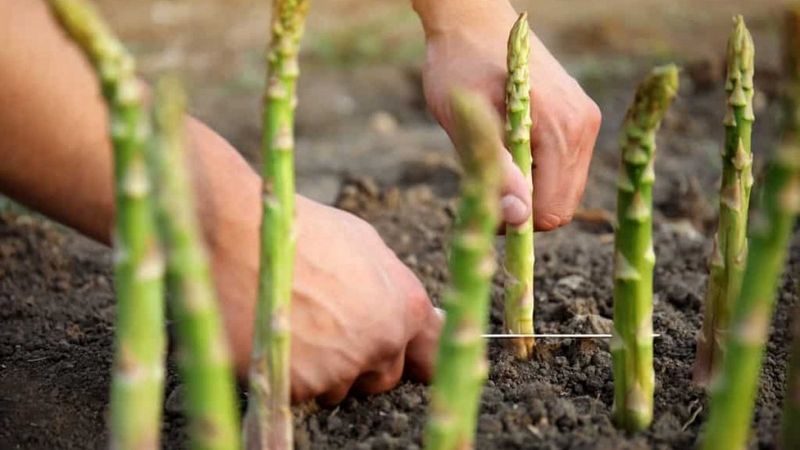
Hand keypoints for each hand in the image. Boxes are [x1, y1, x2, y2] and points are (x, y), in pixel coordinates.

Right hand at [208, 176, 441, 404]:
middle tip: (325, 326)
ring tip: (293, 322)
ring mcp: (342, 368)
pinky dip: (287, 374)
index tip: (399, 354)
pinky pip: (300, 393)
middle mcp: (383, 342)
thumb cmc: (300, 229)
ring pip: (339, 389)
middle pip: (384, 378)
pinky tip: (272, 333)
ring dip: (322, 370)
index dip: (411, 354)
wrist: (235, 232)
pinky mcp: (300, 386)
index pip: (433, 357)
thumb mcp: (364, 243)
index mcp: (406, 307)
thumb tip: (417, 314)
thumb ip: (394, 286)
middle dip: (361, 362)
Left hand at [418, 1, 601, 229]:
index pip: (552, 211)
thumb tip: (517, 218)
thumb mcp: (467, 121)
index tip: (483, 207)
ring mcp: (585, 121)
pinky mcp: (579, 118)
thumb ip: (495, 169)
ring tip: (495, 164)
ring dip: (530, 192)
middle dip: (524, 210)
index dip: (516, 223)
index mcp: (560, 128)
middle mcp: (583, 126)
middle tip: (484, 187)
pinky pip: (563, 169)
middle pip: (561, 206)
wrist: (472, 20)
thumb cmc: (459, 65)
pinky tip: (510, 151)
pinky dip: (537, 173)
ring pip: (563, 190)